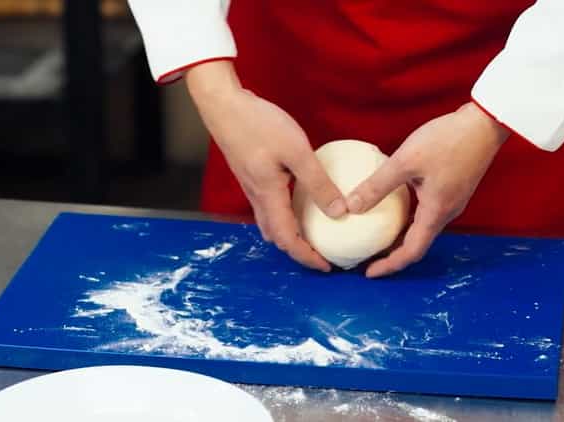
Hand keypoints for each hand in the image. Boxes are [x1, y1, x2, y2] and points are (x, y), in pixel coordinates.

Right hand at [186, 61, 346, 271]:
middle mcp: (258, 198)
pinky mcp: (252, 176)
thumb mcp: (296, 151)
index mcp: (269, 197)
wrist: (223, 105)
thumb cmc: (258, 124)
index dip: (307, 257)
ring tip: (313, 235)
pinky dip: (285, 217)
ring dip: (291, 235)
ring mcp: (252, 187)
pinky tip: (299, 205)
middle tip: (322, 254)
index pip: (288, 240)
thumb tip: (340, 212)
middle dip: (299, 251)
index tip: (326, 266)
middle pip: (277, 237)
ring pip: (271, 224)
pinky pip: (268, 208)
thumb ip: (318, 182)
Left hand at [346, 102, 509, 277]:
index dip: (389, 265)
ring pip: (423, 228)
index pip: (411, 252)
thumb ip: (377, 185)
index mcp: (436, 213)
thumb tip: (350, 207)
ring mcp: (452, 201)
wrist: (485, 122)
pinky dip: (409, 218)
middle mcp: (447, 213)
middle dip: (392, 254)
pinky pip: (428, 212)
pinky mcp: (453, 188)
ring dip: (401, 236)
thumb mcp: (405, 161)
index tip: (368, 273)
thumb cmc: (448, 140)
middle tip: (367, 256)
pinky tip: (394, 206)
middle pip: (417, 244)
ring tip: (376, 234)